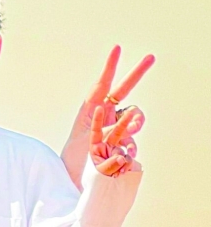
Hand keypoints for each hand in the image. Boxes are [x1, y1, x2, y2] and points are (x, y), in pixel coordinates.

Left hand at [61, 46, 154, 187]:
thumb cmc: (74, 157)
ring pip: (134, 114)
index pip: (102, 84)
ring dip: (135, 120)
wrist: (74, 178)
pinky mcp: (122, 142)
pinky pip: (133, 137)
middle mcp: (105, 115)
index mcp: (91, 110)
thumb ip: (109, 127)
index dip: (110, 66)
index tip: (117, 48)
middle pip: (124, 90)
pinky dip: (131, 144)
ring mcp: (115, 127)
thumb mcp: (86, 139)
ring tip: (130, 130)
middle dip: (137, 73)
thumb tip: (132, 122)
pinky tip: (123, 154)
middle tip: (151, 57)